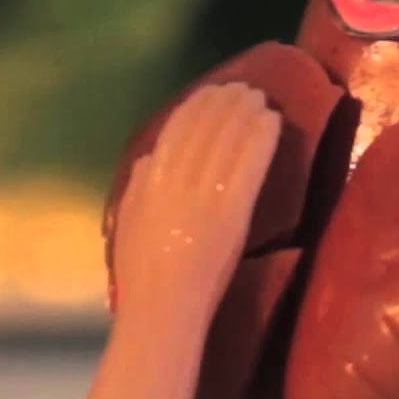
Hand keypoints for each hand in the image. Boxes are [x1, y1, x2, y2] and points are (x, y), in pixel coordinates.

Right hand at [113, 83, 280, 320]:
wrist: (162, 311)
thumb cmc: (142, 279)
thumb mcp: (126, 226)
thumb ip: (136, 190)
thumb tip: (148, 159)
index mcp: (150, 185)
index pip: (175, 133)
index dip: (195, 108)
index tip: (211, 92)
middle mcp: (174, 183)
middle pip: (203, 130)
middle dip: (224, 103)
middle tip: (244, 86)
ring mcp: (203, 197)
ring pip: (227, 142)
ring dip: (244, 114)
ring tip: (261, 97)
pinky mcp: (231, 214)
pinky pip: (248, 167)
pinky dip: (261, 140)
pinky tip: (273, 122)